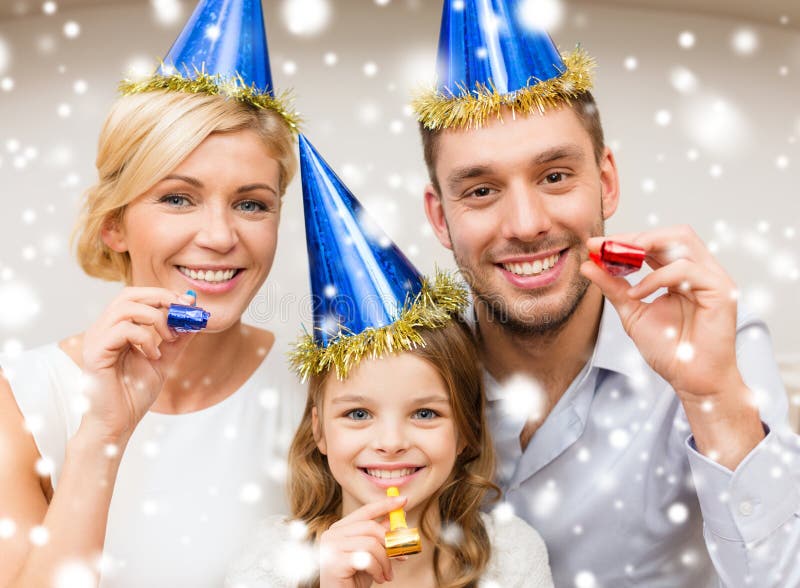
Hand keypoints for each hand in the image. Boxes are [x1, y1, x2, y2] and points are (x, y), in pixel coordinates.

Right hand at [80, 288, 195, 442]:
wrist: (117, 424)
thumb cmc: (133, 395)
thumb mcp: (163, 362)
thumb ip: (176, 341)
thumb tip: (194, 320)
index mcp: (117, 328)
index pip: (137, 296)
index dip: (163, 295)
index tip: (189, 304)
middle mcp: (103, 329)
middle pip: (129, 294)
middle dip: (161, 298)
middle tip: (183, 311)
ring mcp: (97, 339)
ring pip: (126, 307)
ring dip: (156, 318)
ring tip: (169, 338)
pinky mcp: (95, 352)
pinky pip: (122, 330)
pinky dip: (145, 338)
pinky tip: (154, 356)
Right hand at [318, 494, 407, 587]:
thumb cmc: (354, 578)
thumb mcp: (371, 554)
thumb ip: (381, 536)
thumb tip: (399, 517)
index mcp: (339, 529)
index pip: (365, 511)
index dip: (385, 505)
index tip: (404, 500)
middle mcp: (332, 534)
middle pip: (370, 527)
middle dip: (390, 542)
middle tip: (402, 555)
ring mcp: (331, 547)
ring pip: (371, 544)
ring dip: (385, 561)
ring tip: (387, 575)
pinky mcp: (334, 562)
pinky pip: (367, 559)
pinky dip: (378, 570)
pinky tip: (379, 579)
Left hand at [580, 226, 743, 399]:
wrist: (689, 379)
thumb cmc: (668, 350)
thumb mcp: (631, 312)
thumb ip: (613, 287)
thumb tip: (588, 265)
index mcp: (681, 274)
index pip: (655, 244)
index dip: (625, 241)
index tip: (594, 245)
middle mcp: (699, 271)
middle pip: (671, 234)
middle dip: (634, 237)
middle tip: (604, 246)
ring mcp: (712, 278)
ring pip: (682, 240)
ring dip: (646, 245)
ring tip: (618, 260)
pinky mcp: (721, 290)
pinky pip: (686, 269)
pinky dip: (656, 277)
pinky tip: (638, 293)